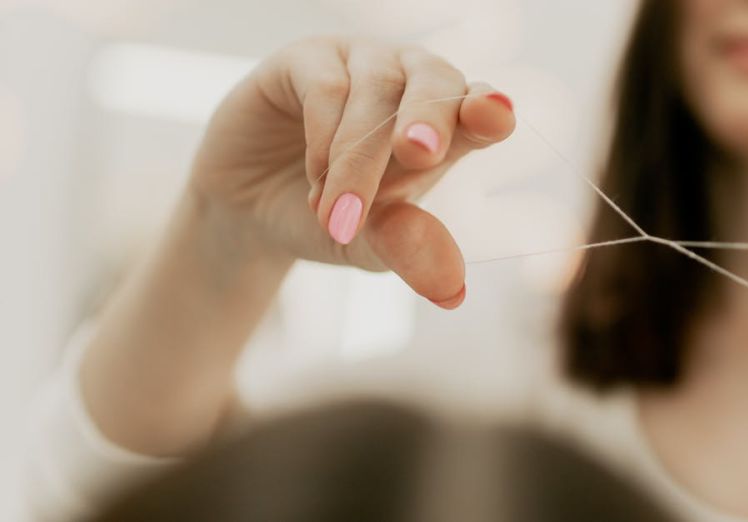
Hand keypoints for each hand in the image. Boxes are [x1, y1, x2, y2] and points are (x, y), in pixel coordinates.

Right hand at [189, 37, 515, 307]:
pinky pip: (325, 87)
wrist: (252, 215)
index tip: (495, 118)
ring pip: (376, 90)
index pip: (480, 106)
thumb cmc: (334, 220)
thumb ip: (410, 252)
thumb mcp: (372, 245)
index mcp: (447, 122)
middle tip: (419, 155)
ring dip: (357, 160)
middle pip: (435, 82)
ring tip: (336, 215)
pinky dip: (322, 141)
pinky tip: (315, 181)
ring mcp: (360, 63)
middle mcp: (410, 81)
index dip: (489, 109)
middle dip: (428, 121)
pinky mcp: (306, 59)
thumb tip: (453, 292)